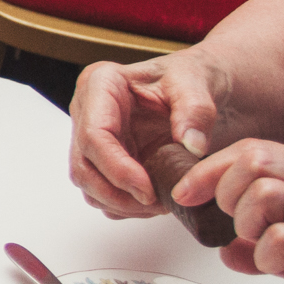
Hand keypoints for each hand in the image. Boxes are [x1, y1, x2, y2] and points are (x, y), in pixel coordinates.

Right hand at [69, 53, 230, 218]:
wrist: (200, 88)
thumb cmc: (191, 77)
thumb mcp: (197, 83)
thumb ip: (196, 111)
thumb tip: (192, 145)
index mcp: (101, 84)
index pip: (93, 135)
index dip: (117, 169)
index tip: (148, 190)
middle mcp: (88, 111)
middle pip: (83, 165)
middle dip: (116, 193)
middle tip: (155, 204)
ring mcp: (92, 137)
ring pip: (87, 182)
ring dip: (119, 203)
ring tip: (159, 204)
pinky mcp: (102, 158)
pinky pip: (100, 191)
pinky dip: (124, 205)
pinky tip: (153, 201)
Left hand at [174, 143, 283, 283]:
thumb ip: (278, 238)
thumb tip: (228, 251)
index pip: (259, 149)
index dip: (212, 168)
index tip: (188, 191)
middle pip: (256, 159)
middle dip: (225, 192)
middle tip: (235, 225)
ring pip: (266, 193)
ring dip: (247, 227)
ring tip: (264, 250)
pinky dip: (267, 256)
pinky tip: (283, 270)